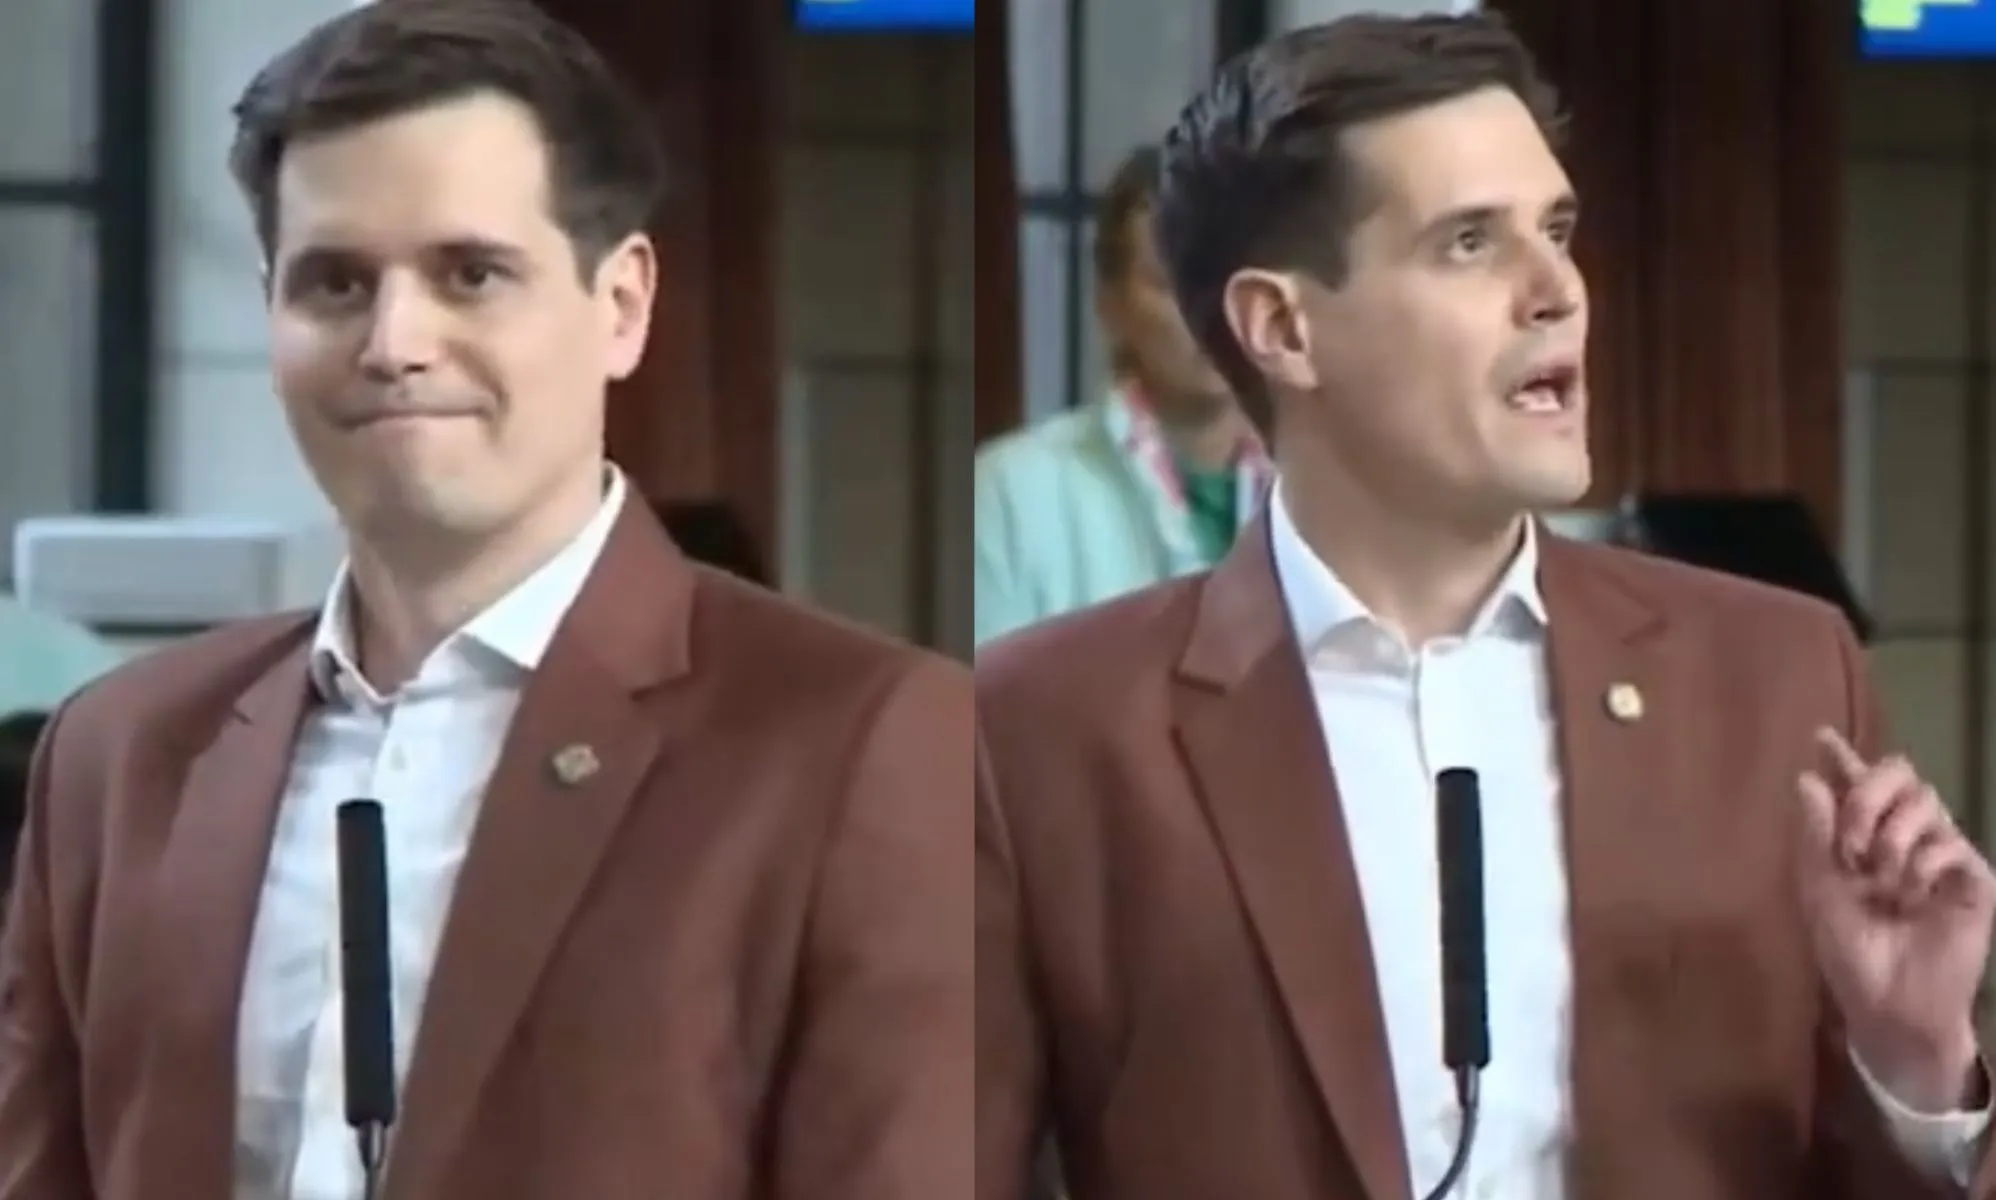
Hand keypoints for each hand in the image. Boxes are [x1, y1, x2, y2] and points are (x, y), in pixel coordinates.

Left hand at [1798, 728, 1995, 1111]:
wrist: (1889, 1004)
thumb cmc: (1853, 954)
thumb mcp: (1821, 893)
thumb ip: (1816, 838)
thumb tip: (1807, 780)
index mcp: (1863, 841)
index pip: (1856, 787)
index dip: (1842, 759)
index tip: (1820, 736)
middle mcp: (1904, 839)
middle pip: (1899, 775)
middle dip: (1869, 795)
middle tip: (1851, 843)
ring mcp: (1941, 856)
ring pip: (1925, 802)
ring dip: (1891, 836)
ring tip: (1880, 880)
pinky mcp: (1972, 880)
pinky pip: (1949, 844)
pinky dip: (1920, 866)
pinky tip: (1911, 896)